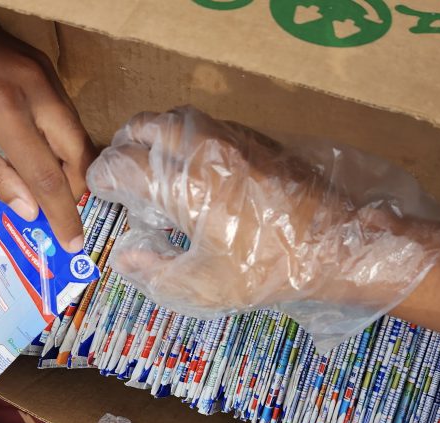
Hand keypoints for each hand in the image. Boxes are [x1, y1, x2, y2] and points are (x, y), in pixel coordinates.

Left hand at [0, 18, 94, 250]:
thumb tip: (28, 208)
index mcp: (3, 109)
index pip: (46, 175)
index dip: (62, 213)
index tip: (73, 241)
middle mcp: (36, 90)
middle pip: (78, 153)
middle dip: (75, 189)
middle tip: (62, 211)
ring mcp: (47, 76)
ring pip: (78, 134)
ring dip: (71, 166)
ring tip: (51, 187)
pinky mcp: (48, 70)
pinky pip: (67, 116)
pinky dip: (63, 142)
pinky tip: (46, 156)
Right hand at [88, 107, 439, 349]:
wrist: (337, 244)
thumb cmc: (269, 271)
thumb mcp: (206, 287)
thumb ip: (156, 271)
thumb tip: (124, 256)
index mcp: (183, 185)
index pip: (121, 164)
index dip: (102, 178)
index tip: (102, 193)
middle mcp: (203, 150)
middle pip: (145, 127)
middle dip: (125, 146)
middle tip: (125, 174)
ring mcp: (233, 138)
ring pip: (178, 118)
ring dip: (157, 136)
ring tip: (158, 167)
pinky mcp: (258, 138)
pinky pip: (210, 123)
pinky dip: (190, 136)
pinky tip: (199, 166)